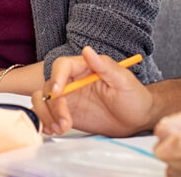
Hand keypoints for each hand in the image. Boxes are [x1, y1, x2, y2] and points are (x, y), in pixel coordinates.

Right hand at [32, 46, 152, 136]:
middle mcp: (72, 81)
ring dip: (47, 116)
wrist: (137, 119)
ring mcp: (68, 98)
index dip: (56, 78)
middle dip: (52, 105)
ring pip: (43, 101)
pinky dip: (46, 122)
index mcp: (85, 68)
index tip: (58, 93)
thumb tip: (87, 51)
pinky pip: (48, 115)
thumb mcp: (123, 81)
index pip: (62, 66)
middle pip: (48, 86)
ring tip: (62, 128)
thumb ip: (104, 66)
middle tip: (65, 121)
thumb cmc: (134, 97)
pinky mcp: (67, 113)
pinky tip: (55, 129)